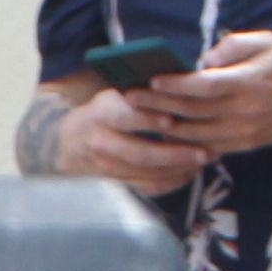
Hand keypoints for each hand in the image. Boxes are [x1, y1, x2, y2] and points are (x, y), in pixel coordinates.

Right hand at [26, 88, 208, 192]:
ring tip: (203, 162)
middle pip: (142, 152)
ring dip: (178, 170)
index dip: (150, 120)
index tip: (174, 121)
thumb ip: (139, 92)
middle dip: (176, 154)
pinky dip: (168, 183)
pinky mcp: (114, 183)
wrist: (67, 142)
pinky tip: (187, 174)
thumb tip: (181, 83)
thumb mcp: (113, 94)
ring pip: (146, 173)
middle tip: (204, 152)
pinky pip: (144, 187)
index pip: (127, 116)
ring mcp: (107, 167)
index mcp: (102, 113)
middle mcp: (102, 142)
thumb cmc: (102, 111)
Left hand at [134, 29, 271, 158]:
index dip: (176, 85)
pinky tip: (171, 136)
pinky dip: (187, 143)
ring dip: (167, 127)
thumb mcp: (270, 41)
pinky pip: (210, 147)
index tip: (152, 79)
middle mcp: (243, 111)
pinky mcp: (246, 145)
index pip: (204, 86)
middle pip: (192, 112)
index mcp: (248, 82)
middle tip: (130, 99)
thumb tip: (205, 58)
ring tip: (143, 118)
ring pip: (196, 135)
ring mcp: (244, 132)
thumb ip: (235, 46)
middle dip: (158, 105)